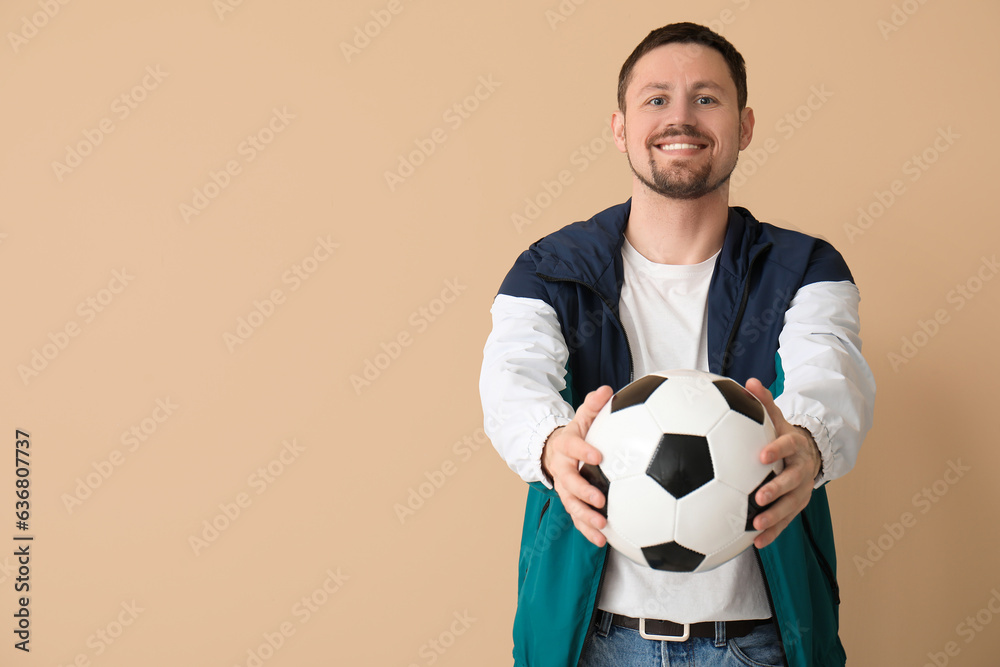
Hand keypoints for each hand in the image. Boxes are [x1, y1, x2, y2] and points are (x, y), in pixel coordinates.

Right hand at [540, 385, 613, 546]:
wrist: (555, 453)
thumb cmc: (576, 434)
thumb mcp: (582, 417)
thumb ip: (594, 405)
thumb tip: (607, 389)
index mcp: (566, 447)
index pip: (572, 447)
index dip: (583, 451)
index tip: (598, 456)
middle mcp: (563, 470)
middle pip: (569, 483)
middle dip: (583, 492)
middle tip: (600, 500)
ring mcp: (565, 489)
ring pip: (571, 505)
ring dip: (585, 518)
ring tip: (601, 527)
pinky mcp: (571, 503)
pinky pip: (577, 519)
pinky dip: (588, 531)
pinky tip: (604, 541)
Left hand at [744, 378, 821, 548]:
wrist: (807, 454)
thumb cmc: (782, 435)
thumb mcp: (776, 417)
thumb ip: (763, 402)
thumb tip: (750, 380)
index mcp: (793, 446)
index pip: (785, 446)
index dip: (775, 451)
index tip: (760, 456)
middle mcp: (800, 470)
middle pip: (791, 481)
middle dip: (777, 489)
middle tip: (759, 496)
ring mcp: (800, 491)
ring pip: (790, 506)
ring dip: (775, 517)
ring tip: (757, 525)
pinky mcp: (795, 506)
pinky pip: (785, 522)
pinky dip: (772, 532)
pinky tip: (755, 543)